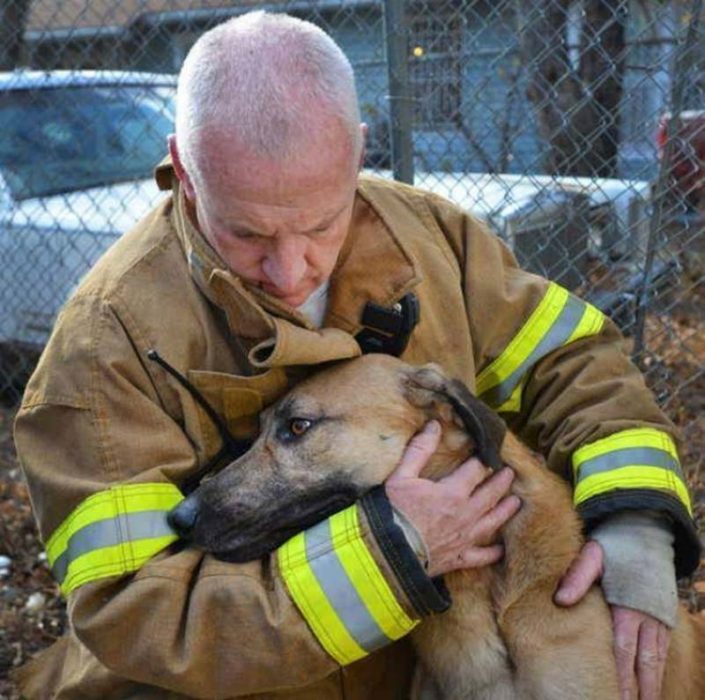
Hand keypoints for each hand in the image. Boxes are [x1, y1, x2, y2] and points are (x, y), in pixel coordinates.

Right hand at [385, 420, 520, 576]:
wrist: (388, 551)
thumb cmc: (393, 511)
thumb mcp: (401, 475)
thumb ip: (420, 450)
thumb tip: (434, 425)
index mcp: (453, 492)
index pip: (475, 471)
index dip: (482, 461)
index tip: (487, 455)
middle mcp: (465, 514)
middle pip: (491, 494)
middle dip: (501, 482)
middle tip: (510, 474)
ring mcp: (464, 537)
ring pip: (493, 522)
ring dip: (505, 511)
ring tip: (516, 502)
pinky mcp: (459, 557)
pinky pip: (482, 556)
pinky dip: (493, 553)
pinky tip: (501, 549)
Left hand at [554, 541, 670, 699]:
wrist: (642, 530)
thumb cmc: (612, 545)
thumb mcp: (592, 554)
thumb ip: (577, 577)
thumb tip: (561, 600)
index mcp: (626, 606)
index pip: (621, 650)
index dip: (618, 676)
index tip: (611, 696)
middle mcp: (646, 617)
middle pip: (641, 664)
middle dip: (635, 690)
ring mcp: (657, 619)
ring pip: (655, 662)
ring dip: (649, 687)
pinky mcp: (663, 618)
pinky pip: (662, 652)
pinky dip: (657, 672)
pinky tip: (650, 688)